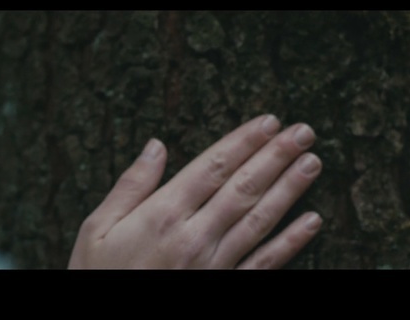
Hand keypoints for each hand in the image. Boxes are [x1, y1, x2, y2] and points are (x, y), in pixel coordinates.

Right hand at [68, 114, 322, 268]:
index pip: (213, 167)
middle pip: (243, 187)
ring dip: (290, 189)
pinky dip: (291, 242)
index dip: (243, 141)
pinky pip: (265, 263)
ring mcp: (214, 265)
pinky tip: (312, 221)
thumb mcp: (98, 228)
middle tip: (303, 132)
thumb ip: (130, 185)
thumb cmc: (97, 276)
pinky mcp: (225, 287)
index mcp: (163, 214)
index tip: (269, 121)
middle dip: (276, 156)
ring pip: (259, 219)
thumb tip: (156, 145)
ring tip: (312, 163)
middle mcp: (194, 236)